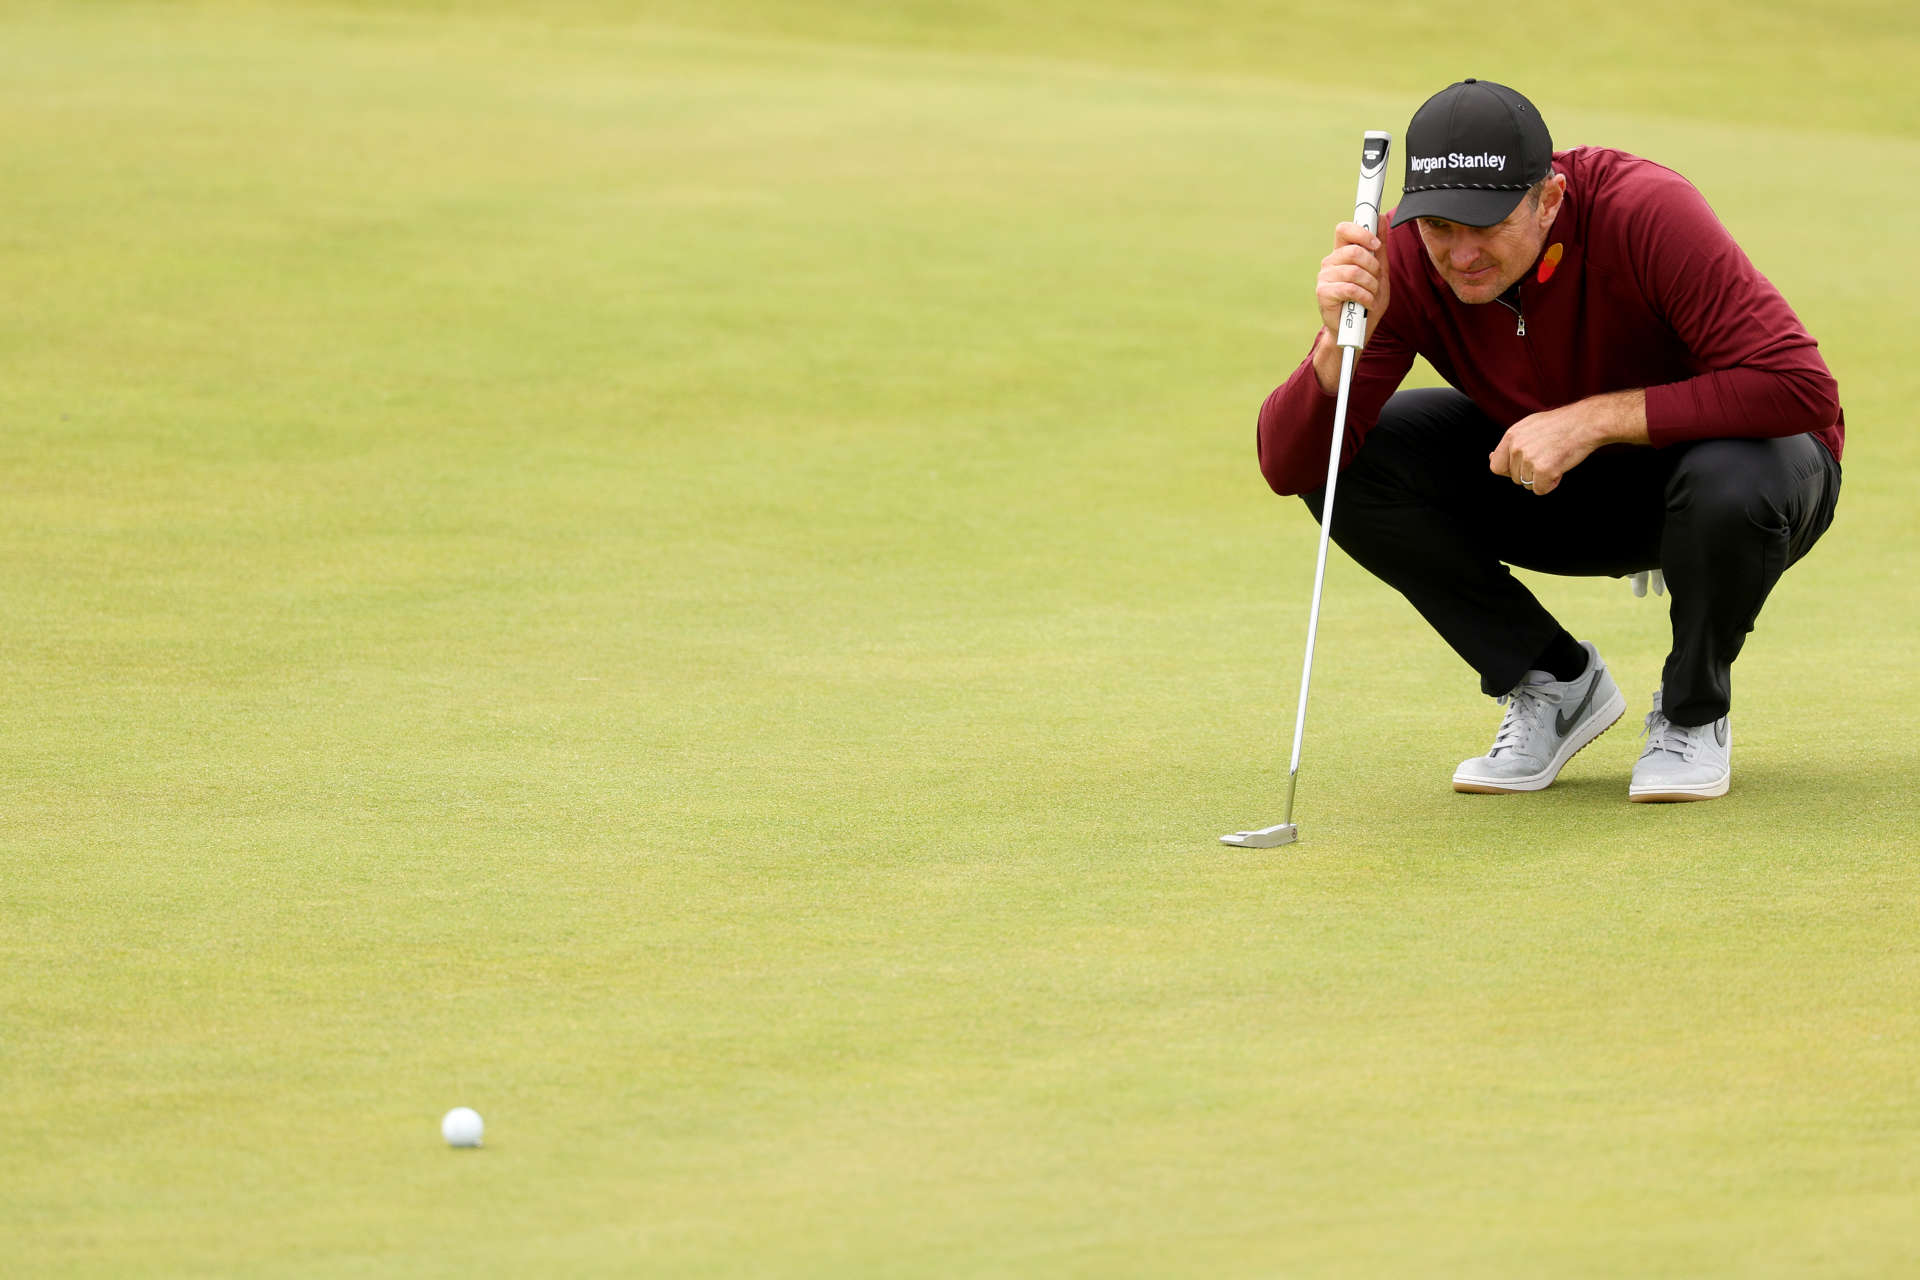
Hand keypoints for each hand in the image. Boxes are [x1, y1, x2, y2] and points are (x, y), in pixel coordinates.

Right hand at [1315, 220, 1389, 339]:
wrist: (1356, 331)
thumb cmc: (1367, 301)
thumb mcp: (1380, 273)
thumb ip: (1379, 248)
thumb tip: (1381, 220)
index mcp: (1342, 253)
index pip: (1344, 229)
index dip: (1361, 232)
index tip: (1376, 245)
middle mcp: (1330, 262)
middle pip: (1354, 251)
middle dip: (1373, 267)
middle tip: (1375, 280)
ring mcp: (1324, 277)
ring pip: (1354, 271)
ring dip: (1371, 286)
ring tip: (1370, 295)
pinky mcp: (1323, 293)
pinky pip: (1349, 288)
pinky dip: (1364, 297)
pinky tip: (1365, 304)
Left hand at [1489, 390, 1648, 495]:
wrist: (1586, 422)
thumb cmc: (1561, 425)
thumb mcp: (1529, 426)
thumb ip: (1511, 443)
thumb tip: (1492, 458)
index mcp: (1511, 436)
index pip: (1496, 466)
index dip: (1509, 472)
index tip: (1523, 468)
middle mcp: (1516, 447)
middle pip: (1514, 478)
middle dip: (1530, 474)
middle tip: (1547, 458)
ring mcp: (1529, 458)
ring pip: (1527, 484)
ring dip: (1542, 478)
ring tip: (1555, 459)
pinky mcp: (1543, 469)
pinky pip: (1540, 489)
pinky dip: (1551, 484)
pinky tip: (1560, 468)